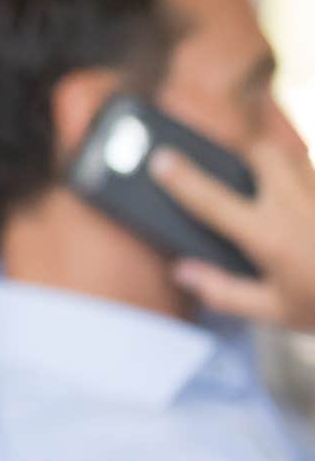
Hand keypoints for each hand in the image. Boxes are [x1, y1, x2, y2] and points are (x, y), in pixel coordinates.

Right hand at [152, 140, 314, 331]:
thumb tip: (183, 271)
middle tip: (227, 157)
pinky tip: (300, 203)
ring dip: (275, 162)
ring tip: (265, 177)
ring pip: (294, 159)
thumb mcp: (274, 313)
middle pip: (263, 153)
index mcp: (269, 237)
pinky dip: (301, 180)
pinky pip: (313, 177)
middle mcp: (296, 208)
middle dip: (241, 147)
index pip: (213, 200)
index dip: (182, 179)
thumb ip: (224, 291)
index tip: (161, 160)